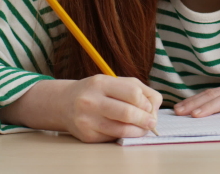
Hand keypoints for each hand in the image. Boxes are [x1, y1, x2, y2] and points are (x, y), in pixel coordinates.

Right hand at [0, 76, 161, 142]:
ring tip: (144, 128)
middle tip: (152, 122)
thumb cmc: (97, 91)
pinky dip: (125, 136)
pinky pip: (112, 138)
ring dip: (138, 131)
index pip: (132, 93)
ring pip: (121, 130)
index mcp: (100, 83)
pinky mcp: (86, 136)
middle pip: (127, 113)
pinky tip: (127, 131)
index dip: (146, 103)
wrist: (65, 103)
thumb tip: (154, 107)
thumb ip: (138, 89)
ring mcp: (86, 120)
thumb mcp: (114, 82)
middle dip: (146, 120)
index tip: (149, 107)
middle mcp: (91, 101)